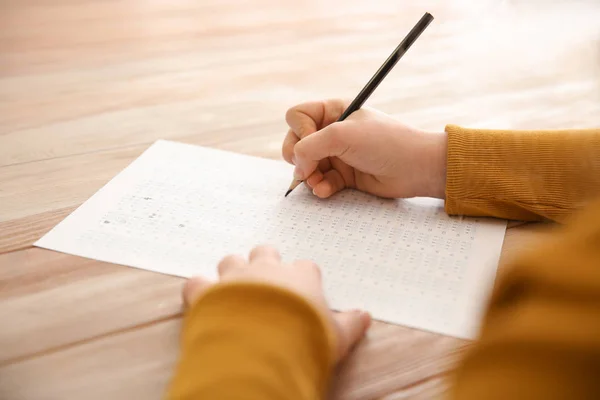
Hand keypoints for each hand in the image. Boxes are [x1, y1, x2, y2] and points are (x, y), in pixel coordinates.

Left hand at [182, 245, 371, 361]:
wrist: (265, 347)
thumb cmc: (305, 338)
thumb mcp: (337, 336)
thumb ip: (351, 324)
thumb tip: (366, 316)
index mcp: (299, 277)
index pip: (306, 267)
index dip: (304, 277)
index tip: (304, 288)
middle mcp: (267, 270)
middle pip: (265, 252)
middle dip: (265, 261)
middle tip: (266, 276)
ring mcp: (235, 278)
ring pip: (231, 260)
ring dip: (232, 271)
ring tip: (233, 285)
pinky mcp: (208, 293)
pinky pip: (197, 282)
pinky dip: (198, 289)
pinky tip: (200, 296)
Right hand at [282, 99, 446, 198]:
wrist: (415, 168)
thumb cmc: (384, 143)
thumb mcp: (343, 136)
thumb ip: (310, 147)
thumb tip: (297, 167)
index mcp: (333, 111)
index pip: (297, 116)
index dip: (299, 130)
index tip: (314, 140)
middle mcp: (332, 131)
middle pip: (295, 142)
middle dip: (299, 158)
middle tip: (307, 169)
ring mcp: (337, 155)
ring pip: (305, 166)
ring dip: (308, 176)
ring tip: (318, 183)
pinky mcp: (344, 176)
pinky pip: (320, 182)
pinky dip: (320, 187)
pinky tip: (326, 191)